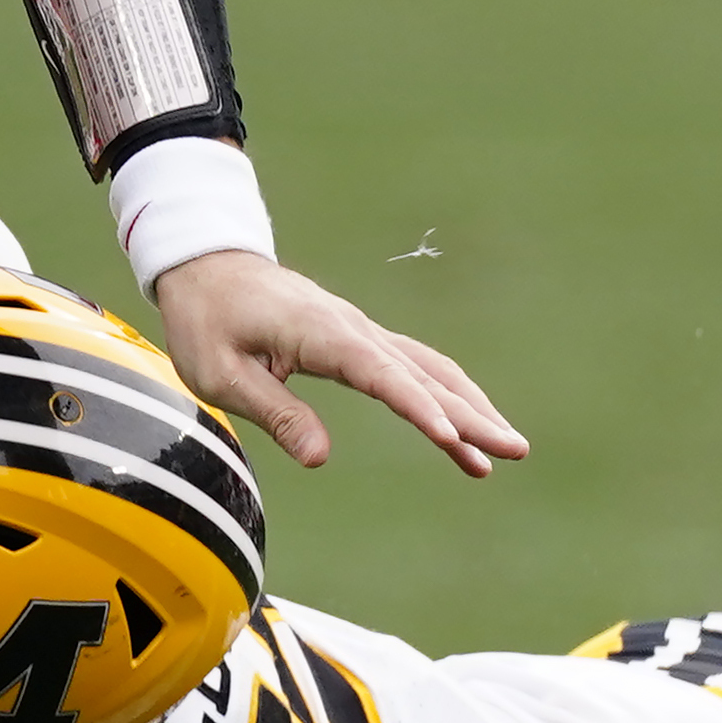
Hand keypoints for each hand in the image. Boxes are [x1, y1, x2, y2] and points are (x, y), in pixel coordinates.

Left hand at [148, 250, 525, 478]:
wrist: (207, 264)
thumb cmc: (207, 320)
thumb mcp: (221, 373)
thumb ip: (274, 412)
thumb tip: (320, 458)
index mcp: (320, 333)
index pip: (381, 376)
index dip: (417, 408)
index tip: (450, 437)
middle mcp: (353, 329)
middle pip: (423, 374)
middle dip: (471, 414)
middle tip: (514, 450)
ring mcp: (361, 332)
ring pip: (430, 369)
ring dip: (470, 407)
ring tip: (504, 449)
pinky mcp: (359, 340)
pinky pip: (414, 367)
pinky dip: (446, 395)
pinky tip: (463, 427)